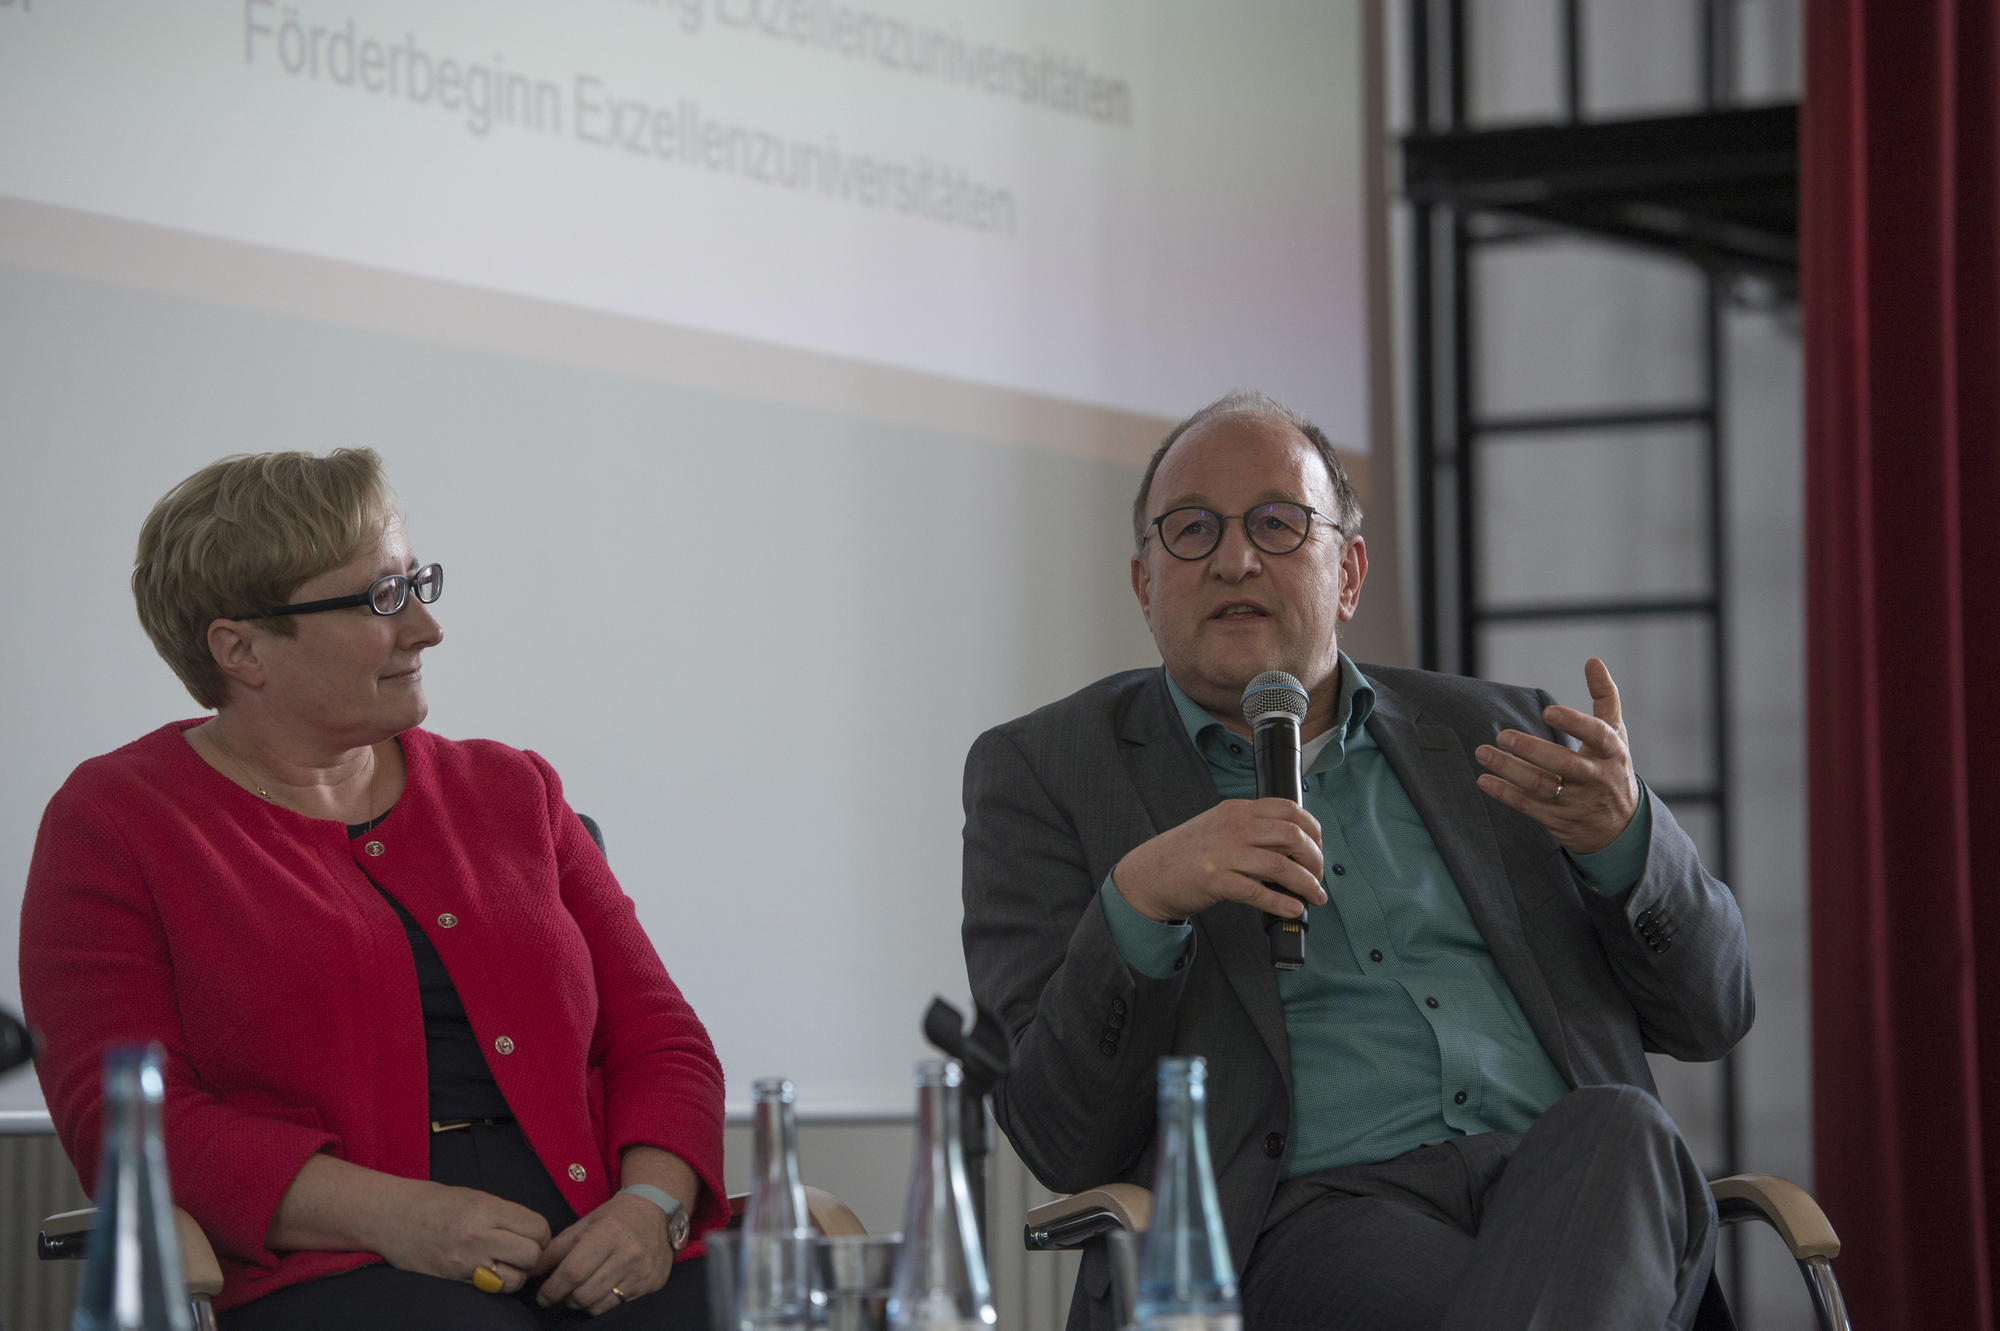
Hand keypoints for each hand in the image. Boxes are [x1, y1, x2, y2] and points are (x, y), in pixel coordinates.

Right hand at [372, 1179, 550, 1294]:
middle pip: (531, 1255)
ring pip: (514, 1279)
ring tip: (505, 1264)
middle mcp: (477, 1236)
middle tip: (522, 1251)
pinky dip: (495, 1284)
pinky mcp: (452, 1281)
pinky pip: (490, 1291)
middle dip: (533, 1255)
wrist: (392, 1216)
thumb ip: (506, 1214)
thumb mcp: (476, 1197)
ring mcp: (464, 1262)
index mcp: (486, 1209)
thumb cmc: (436, 1202)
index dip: (541, 1233)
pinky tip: (488, 1273)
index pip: (537, 1228)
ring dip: (516, 1274)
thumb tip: (535, 1233)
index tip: (533, 1234)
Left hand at [533, 1191, 675, 1315]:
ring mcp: (642, 1271)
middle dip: (565, 1298)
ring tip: (579, 1291)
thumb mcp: (584, 1224)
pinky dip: (602, 1302)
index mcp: (608, 1233)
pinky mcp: (652, 1284)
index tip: (543, 1296)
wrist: (656, 1212)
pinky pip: (617, 1305)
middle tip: (560, 1293)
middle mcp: (629, 1254)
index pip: (573, 1272)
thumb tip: (530, 1272)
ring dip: (582, 1303)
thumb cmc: (615, 1217)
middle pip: (584, 1293)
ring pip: (599, 1305)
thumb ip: (555, 1249)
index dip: (553, 1289)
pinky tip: (600, 1289)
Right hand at [1112, 798, 1325, 922]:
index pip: (1289, 809)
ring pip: (1281, 866)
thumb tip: (1292, 848)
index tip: (1319, 848)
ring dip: (1306, 885)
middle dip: (1315, 859)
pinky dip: (1282, 903)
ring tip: (1314, 897)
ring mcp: (1224, 853)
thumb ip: (1252, 830)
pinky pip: (1258, 892)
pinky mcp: (1215, 880)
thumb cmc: (1187, 854)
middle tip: (1318, 877)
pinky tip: (1293, 909)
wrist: (1149, 874)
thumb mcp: (1220, 828)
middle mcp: (1233, 826)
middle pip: (1292, 836)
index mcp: (1237, 810)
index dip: (1313, 830)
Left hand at [1475, 657, 1640, 854]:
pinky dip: (1506, 794)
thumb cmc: (1611, 768)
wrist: (1620, 827)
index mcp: (1612, 752)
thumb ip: (1605, 697)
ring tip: (1483, 753)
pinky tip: (1485, 780)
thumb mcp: (1616, 734)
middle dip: (1533, 751)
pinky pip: (1530, 807)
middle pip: (1565, 765)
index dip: (1574, 723)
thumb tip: (1592, 660)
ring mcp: (1577, 802)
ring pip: (1542, 787)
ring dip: (1510, 771)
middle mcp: (1596, 778)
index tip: (1548, 711)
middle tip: (1503, 735)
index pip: (1598, 736)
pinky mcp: (1559, 820)